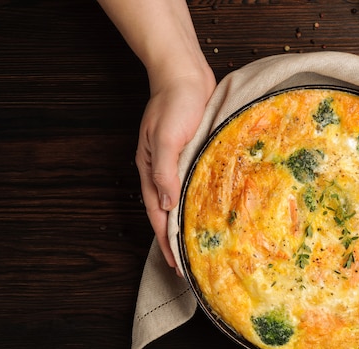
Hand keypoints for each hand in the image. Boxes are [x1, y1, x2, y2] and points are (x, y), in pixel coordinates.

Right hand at [136, 71, 215, 269]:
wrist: (185, 74)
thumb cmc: (174, 102)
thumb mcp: (167, 137)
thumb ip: (164, 171)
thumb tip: (167, 205)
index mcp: (150, 169)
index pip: (157, 214)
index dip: (166, 240)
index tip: (176, 264)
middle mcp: (161, 170)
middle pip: (167, 213)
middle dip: (174, 239)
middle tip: (188, 263)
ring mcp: (176, 163)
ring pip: (180, 200)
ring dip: (186, 222)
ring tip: (198, 243)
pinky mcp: (191, 154)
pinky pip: (192, 184)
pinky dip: (197, 201)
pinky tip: (208, 209)